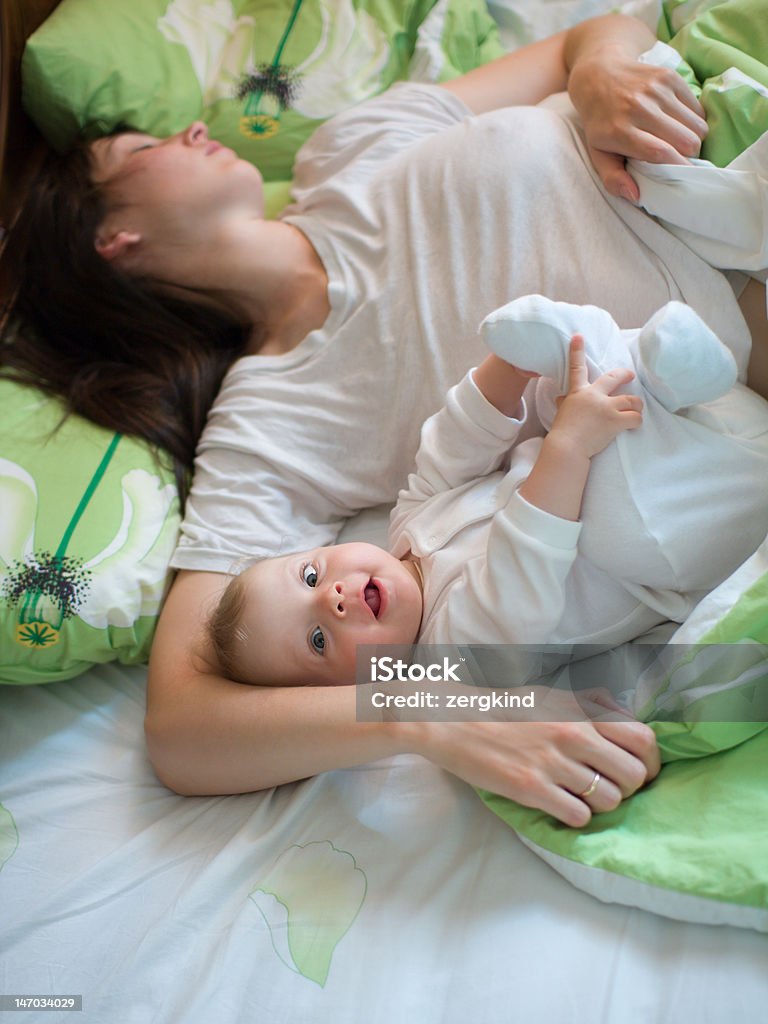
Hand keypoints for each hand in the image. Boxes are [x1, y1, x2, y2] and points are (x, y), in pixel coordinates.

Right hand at [406, 689, 659, 826]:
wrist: (452, 722)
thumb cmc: (502, 710)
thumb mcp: (549, 696)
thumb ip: (589, 704)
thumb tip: (623, 713)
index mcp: (579, 712)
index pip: (643, 738)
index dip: (652, 762)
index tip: (642, 772)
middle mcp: (573, 735)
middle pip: (634, 775)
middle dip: (629, 788)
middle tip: (609, 788)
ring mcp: (553, 763)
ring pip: (610, 800)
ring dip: (601, 805)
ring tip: (580, 796)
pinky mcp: (532, 789)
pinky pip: (579, 816)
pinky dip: (576, 816)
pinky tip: (560, 805)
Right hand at [548, 335, 642, 458]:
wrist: (567, 448)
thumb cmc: (563, 433)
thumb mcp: (561, 413)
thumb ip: (565, 403)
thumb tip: (560, 398)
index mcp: (578, 393)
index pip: (577, 368)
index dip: (577, 351)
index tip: (578, 336)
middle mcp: (593, 396)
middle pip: (615, 378)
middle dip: (625, 375)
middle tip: (631, 376)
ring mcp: (605, 407)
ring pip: (632, 399)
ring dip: (637, 406)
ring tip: (637, 410)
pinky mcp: (615, 420)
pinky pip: (635, 417)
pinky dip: (637, 422)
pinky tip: (634, 425)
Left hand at [568, 53, 707, 200]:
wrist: (598, 74)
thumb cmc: (599, 122)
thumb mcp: (598, 153)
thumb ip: (613, 178)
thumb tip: (636, 196)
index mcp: (619, 131)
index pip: (661, 152)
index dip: (678, 167)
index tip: (683, 177)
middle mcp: (639, 108)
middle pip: (686, 141)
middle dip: (689, 156)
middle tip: (680, 159)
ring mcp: (655, 90)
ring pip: (697, 125)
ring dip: (694, 139)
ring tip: (680, 142)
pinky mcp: (669, 77)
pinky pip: (697, 108)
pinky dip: (694, 121)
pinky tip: (679, 123)